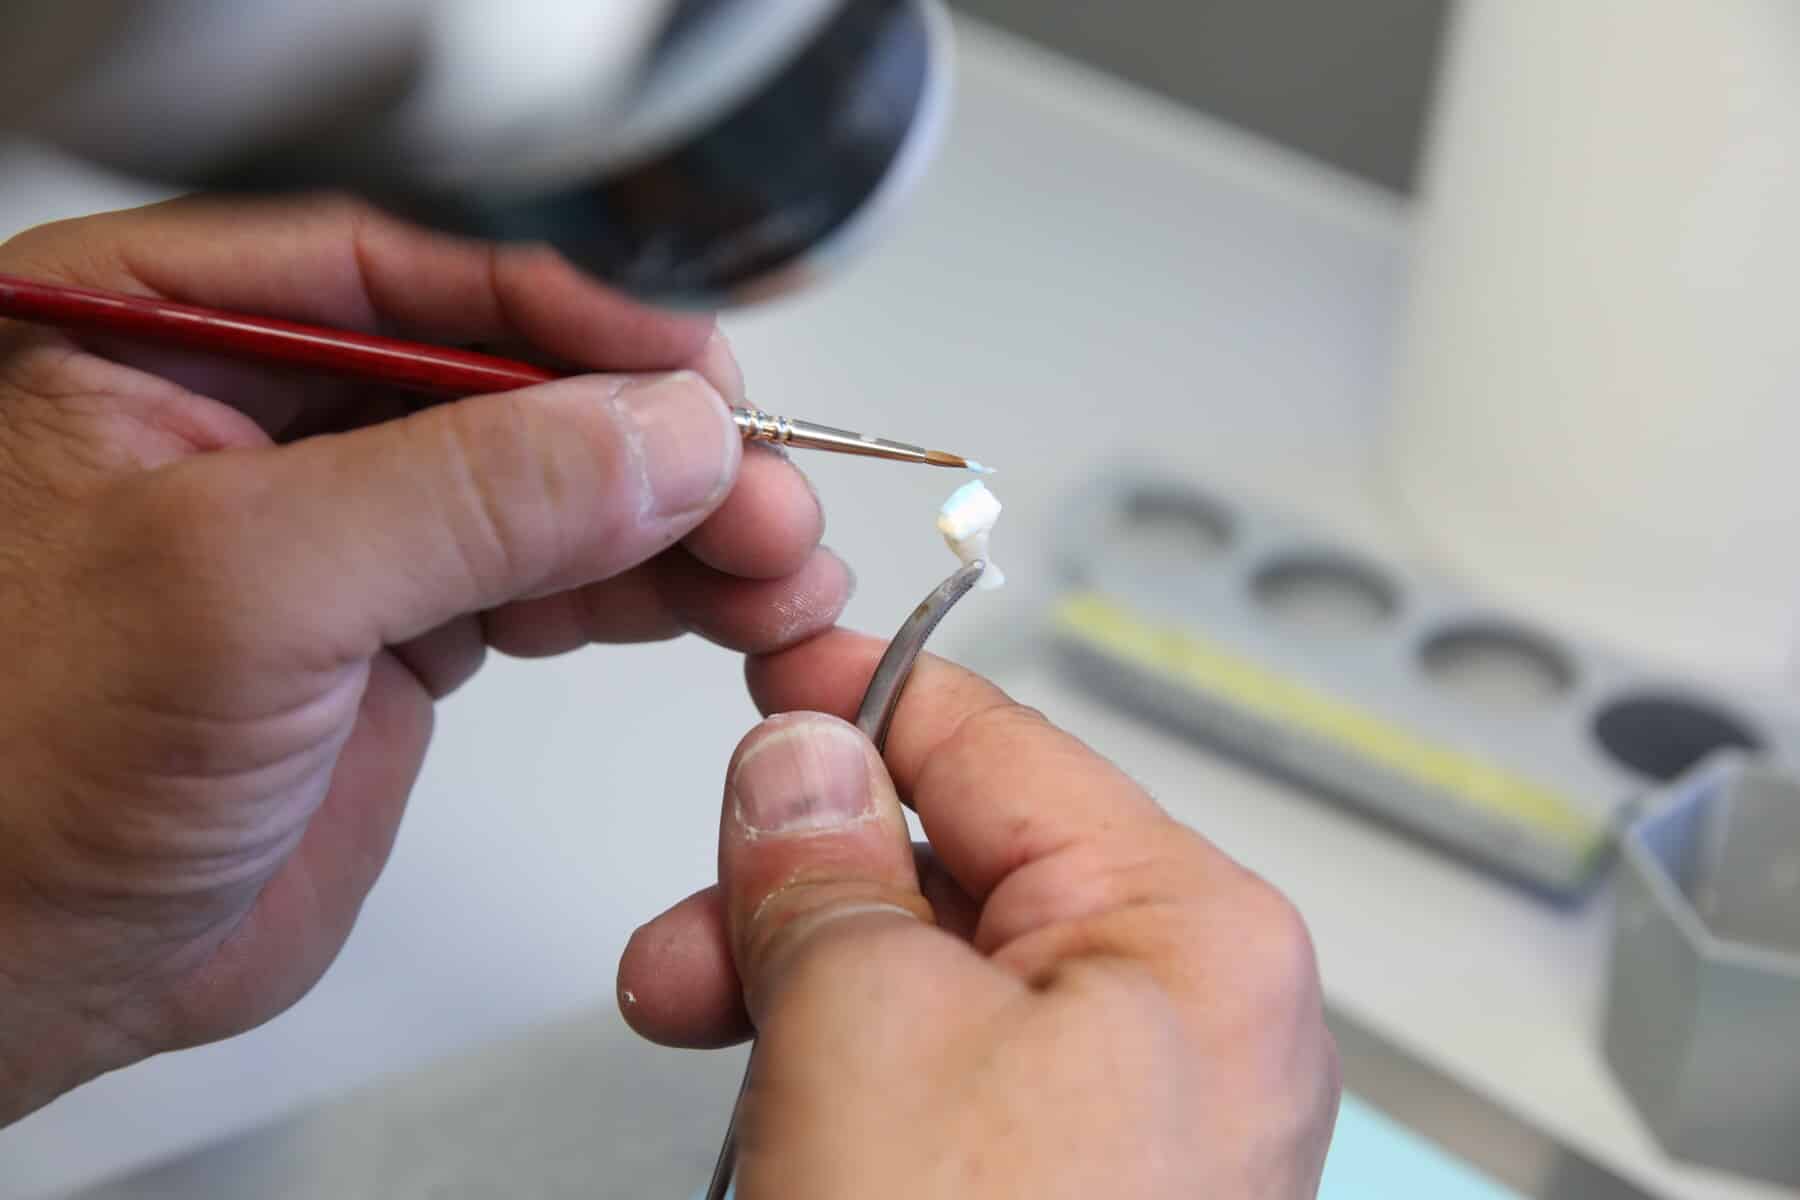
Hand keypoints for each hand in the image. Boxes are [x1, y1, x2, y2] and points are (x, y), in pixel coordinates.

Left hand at [0, 196, 849, 1121]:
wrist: (20, 969)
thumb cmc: (22, 775)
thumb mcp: (244, 593)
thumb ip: (466, 497)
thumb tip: (661, 433)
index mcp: (165, 329)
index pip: (409, 271)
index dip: (572, 316)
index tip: (698, 369)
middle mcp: (264, 410)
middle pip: (510, 378)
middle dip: (652, 441)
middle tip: (762, 490)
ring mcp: (344, 524)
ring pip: (551, 483)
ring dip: (677, 521)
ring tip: (777, 561)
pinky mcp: (404, 626)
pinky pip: (554, 577)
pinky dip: (649, 591)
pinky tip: (722, 605)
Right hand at [620, 631, 1339, 1198]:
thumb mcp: (863, 1027)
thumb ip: (823, 864)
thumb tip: (798, 761)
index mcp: (1192, 935)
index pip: (1004, 746)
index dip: (867, 700)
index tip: (776, 678)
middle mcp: (1190, 1019)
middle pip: (963, 865)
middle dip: (803, 884)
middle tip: (695, 922)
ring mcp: (1139, 1119)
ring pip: (937, 974)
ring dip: (802, 983)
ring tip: (705, 1034)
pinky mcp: (1075, 1193)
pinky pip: (947, 1074)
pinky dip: (845, 1068)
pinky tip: (779, 1118)